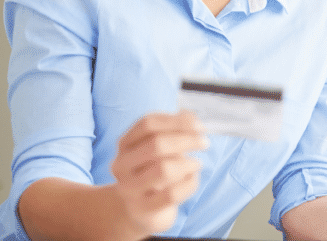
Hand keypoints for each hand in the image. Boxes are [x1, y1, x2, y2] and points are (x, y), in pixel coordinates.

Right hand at [110, 110, 208, 234]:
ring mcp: (129, 189)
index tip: (200, 126)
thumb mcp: (161, 148)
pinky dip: (189, 184)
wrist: (142, 210)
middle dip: (186, 140)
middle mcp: (121, 165)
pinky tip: (192, 179)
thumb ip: (175, 129)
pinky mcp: (142, 209)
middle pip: (156, 145)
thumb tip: (190, 117)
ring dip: (187, 164)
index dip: (177, 122)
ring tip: (196, 164)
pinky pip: (172, 194)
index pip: (148, 124)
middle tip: (204, 142)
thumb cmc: (154, 171)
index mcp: (125, 144)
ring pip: (164, 170)